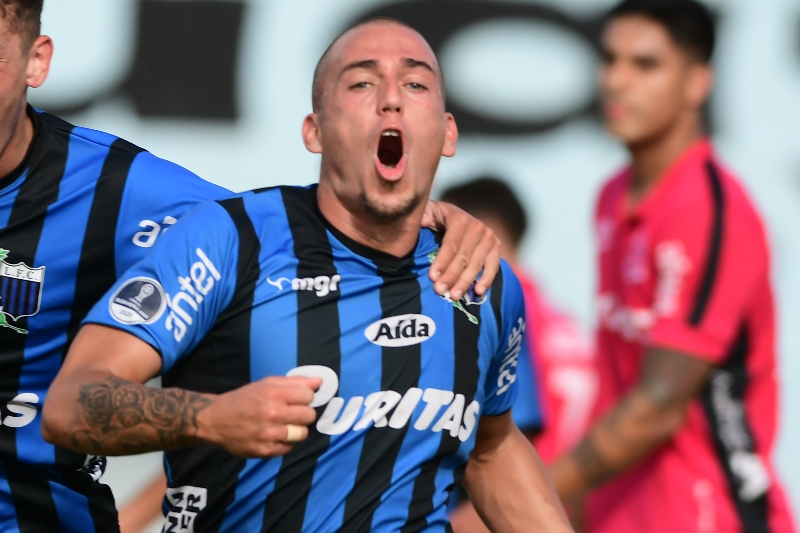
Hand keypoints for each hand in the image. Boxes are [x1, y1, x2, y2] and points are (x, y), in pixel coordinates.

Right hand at [197, 376, 320, 457]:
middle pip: (309, 415)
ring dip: (296, 429)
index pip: (308, 395)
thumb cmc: (244, 399)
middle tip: (291, 413)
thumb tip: (320, 382)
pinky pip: (289, 448)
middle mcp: (272, 413)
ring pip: (302, 433)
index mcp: (273, 393)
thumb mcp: (266, 384)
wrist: (215, 420)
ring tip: (284, 425)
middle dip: (303, 413)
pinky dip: (285, 442)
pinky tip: (274, 435)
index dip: (305, 396)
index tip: (297, 398)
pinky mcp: (265, 451)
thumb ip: (294, 382)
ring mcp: (269, 434)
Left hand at [422, 200, 500, 299]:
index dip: (442, 262)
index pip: (451, 245)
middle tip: (440, 291)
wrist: (452, 216)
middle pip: (463, 257)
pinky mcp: (496, 246)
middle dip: (451, 276)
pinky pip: (493, 266)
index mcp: (459, 218)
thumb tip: (424, 221)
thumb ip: (423, 214)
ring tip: (454, 296)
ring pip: (476, 264)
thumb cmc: (435, 218)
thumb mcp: (426, 211)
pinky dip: (487, 280)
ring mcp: (489, 237)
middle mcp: (477, 226)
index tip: (433, 278)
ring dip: (465, 282)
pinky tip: (478, 292)